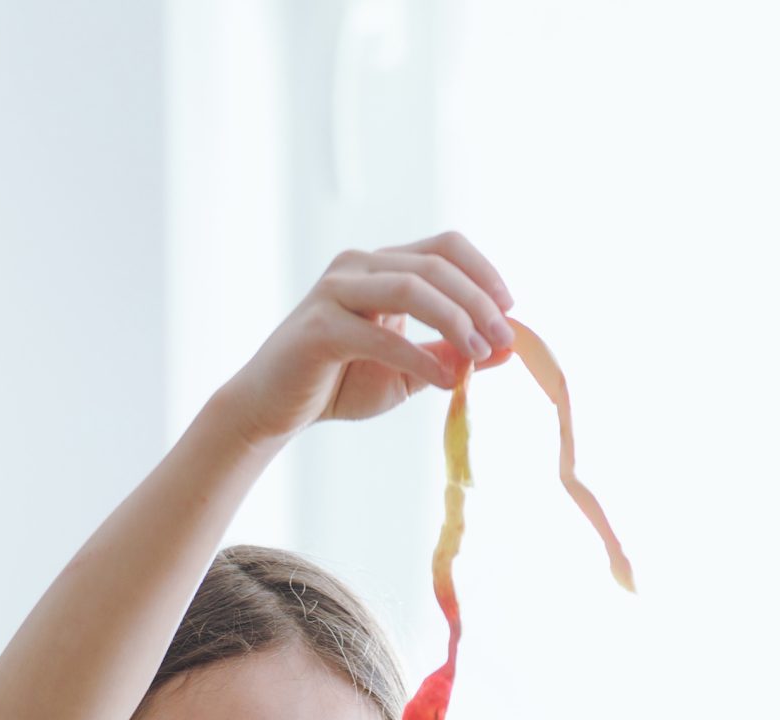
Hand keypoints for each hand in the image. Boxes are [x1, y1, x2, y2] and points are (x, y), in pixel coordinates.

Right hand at [218, 233, 516, 448]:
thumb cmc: (336, 386)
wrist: (269, 410)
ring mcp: (335, 290)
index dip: (483, 272)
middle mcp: (358, 267)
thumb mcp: (406, 372)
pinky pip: (380, 334)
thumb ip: (448, 357)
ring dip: (454, 319)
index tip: (509, 311)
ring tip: (477, 355)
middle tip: (502, 340)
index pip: (444, 248)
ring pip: (411, 287)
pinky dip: (418, 356)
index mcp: (381, 267)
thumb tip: (504, 351)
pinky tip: (444, 381)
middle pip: (435, 265)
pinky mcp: (319, 326)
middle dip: (478, 302)